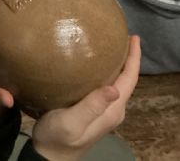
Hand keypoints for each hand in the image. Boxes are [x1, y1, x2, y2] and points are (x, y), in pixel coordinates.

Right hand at [32, 35, 140, 160]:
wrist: (50, 156)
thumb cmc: (58, 137)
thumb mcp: (72, 122)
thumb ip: (92, 106)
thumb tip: (114, 88)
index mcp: (112, 110)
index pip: (129, 80)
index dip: (133, 58)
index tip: (133, 37)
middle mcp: (112, 109)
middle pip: (126, 79)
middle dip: (127, 57)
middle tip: (120, 35)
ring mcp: (103, 110)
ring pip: (117, 82)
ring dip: (117, 63)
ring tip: (109, 44)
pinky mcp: (93, 109)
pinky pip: (106, 85)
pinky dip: (105, 71)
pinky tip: (94, 63)